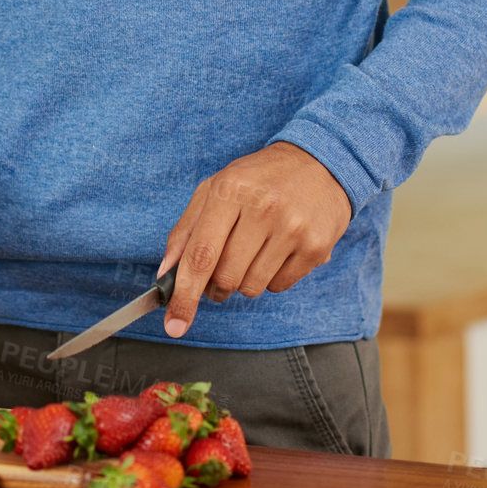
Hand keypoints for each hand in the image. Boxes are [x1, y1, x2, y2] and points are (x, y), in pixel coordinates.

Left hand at [158, 142, 351, 336]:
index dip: (184, 295)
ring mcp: (293, 229)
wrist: (319, 163)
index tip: (174, 324)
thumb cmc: (259, 178)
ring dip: (244, 280)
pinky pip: (278, 287)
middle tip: (221, 267)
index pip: (201, 255)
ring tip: (253, 250)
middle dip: (215, 284)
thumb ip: (186, 230)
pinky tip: (277, 249)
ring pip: (251, 288)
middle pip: (225, 278)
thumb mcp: (215, 189)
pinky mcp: (316, 247)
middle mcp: (264, 208)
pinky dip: (270, 277)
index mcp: (230, 190)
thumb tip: (166, 273)